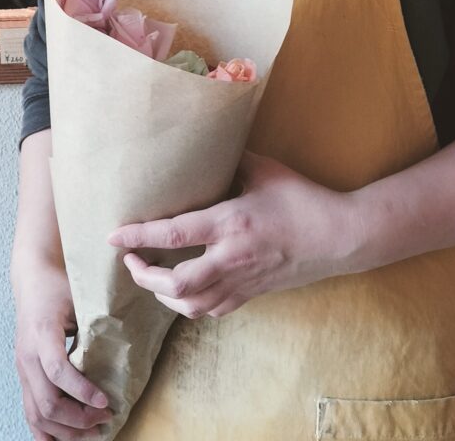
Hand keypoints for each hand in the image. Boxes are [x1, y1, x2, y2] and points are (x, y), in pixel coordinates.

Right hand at [14, 261, 112, 439]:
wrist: (32, 278)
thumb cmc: (58, 285)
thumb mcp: (78, 298)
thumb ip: (93, 326)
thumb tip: (120, 355)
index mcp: (42, 332)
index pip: (57, 371)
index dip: (82, 392)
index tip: (105, 401)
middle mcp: (27, 355)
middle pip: (47, 402)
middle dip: (78, 419)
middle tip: (106, 418)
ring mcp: (22, 368)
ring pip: (37, 414)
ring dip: (65, 431)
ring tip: (93, 432)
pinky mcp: (23, 375)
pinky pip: (29, 412)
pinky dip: (45, 431)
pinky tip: (63, 440)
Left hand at [107, 152, 358, 318]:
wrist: (340, 237)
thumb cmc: (302, 198)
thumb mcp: (263, 169)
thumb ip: (230, 159)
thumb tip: (203, 145)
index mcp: (230, 223)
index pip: (173, 234)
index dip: (138, 236)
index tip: (113, 236)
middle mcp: (231, 258)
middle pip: (175, 283)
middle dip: (143, 276)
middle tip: (129, 260)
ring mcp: (242, 281)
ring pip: (191, 304)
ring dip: (163, 295)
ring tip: (149, 277)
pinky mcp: (253, 294)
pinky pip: (213, 310)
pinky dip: (190, 305)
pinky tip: (183, 291)